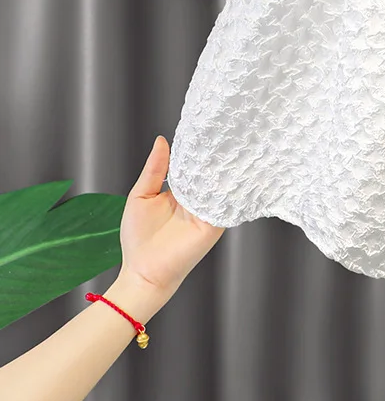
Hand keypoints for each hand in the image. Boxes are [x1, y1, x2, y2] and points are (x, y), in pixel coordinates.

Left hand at [110, 136, 223, 320]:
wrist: (143, 273)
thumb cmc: (138, 239)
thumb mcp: (141, 196)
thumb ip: (154, 169)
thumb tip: (161, 140)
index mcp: (182, 190)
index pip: (194, 164)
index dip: (198, 148)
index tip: (204, 128)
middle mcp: (198, 198)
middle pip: (210, 171)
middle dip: (214, 154)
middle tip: (223, 130)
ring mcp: (209, 209)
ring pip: (220, 183)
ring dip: (223, 168)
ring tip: (229, 146)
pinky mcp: (215, 222)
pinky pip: (225, 201)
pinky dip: (227, 188)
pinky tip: (228, 173)